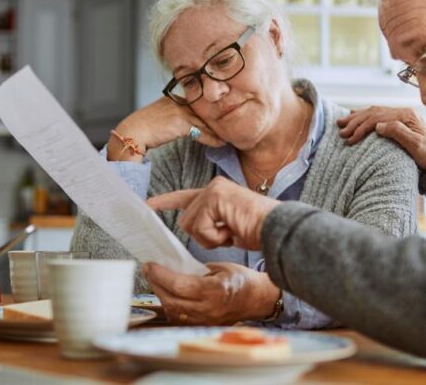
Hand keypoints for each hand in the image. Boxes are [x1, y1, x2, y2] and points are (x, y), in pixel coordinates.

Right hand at [108, 97, 224, 161]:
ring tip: (230, 137)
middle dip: (219, 120)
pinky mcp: (181, 122)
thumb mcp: (161, 118)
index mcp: (173, 97)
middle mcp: (178, 101)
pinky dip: (212, 139)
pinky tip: (221, 143)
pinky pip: (202, 132)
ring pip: (205, 121)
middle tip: (233, 127)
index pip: (197, 104)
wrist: (132, 133)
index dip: (210, 112)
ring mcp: (180, 110)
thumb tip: (187, 127)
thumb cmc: (143, 128)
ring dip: (218, 130)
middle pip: (204, 111)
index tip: (222, 119)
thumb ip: (175, 118)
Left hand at [142, 261, 280, 324]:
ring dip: (160, 295)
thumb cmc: (241, 280)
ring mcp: (205, 320)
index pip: (180, 286)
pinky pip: (179, 318)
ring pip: (172, 311)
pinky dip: (170, 305)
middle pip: (172, 300)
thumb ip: (196, 269)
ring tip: (156, 280)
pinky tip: (167, 294)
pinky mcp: (203, 325)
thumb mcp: (220, 267)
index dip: (161, 275)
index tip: (150, 265)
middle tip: (149, 270)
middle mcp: (209, 309)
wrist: (257, 299)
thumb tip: (172, 267)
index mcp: (215, 291)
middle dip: (156, 284)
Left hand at [147, 176, 277, 250]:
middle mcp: (213, 187)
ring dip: (210, 238)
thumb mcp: (229, 228)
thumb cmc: (259, 232)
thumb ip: (210, 224)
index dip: (167, 202)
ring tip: (231, 232)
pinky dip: (214, 237)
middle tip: (227, 235)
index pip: (185, 197)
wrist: (277, 230)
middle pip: (186, 220)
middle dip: (204, 236)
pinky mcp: (214, 196)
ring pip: (190, 224)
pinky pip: (200, 227)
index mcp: (216, 194)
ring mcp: (214, 189)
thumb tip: (192, 228)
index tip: (148, 205)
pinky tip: (231, 231)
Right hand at [336, 106, 425, 170]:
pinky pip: (377, 114)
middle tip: (341, 132)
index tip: (350, 139)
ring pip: (373, 112)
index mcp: (406, 116)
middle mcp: (402, 112)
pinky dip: (363, 116)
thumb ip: (398, 132)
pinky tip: (354, 116)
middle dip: (355, 122)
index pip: (377, 118)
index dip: (361, 127)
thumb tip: (378, 126)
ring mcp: (399, 116)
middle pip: (373, 112)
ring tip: (341, 123)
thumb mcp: (416, 145)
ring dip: (356, 117)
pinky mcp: (397, 122)